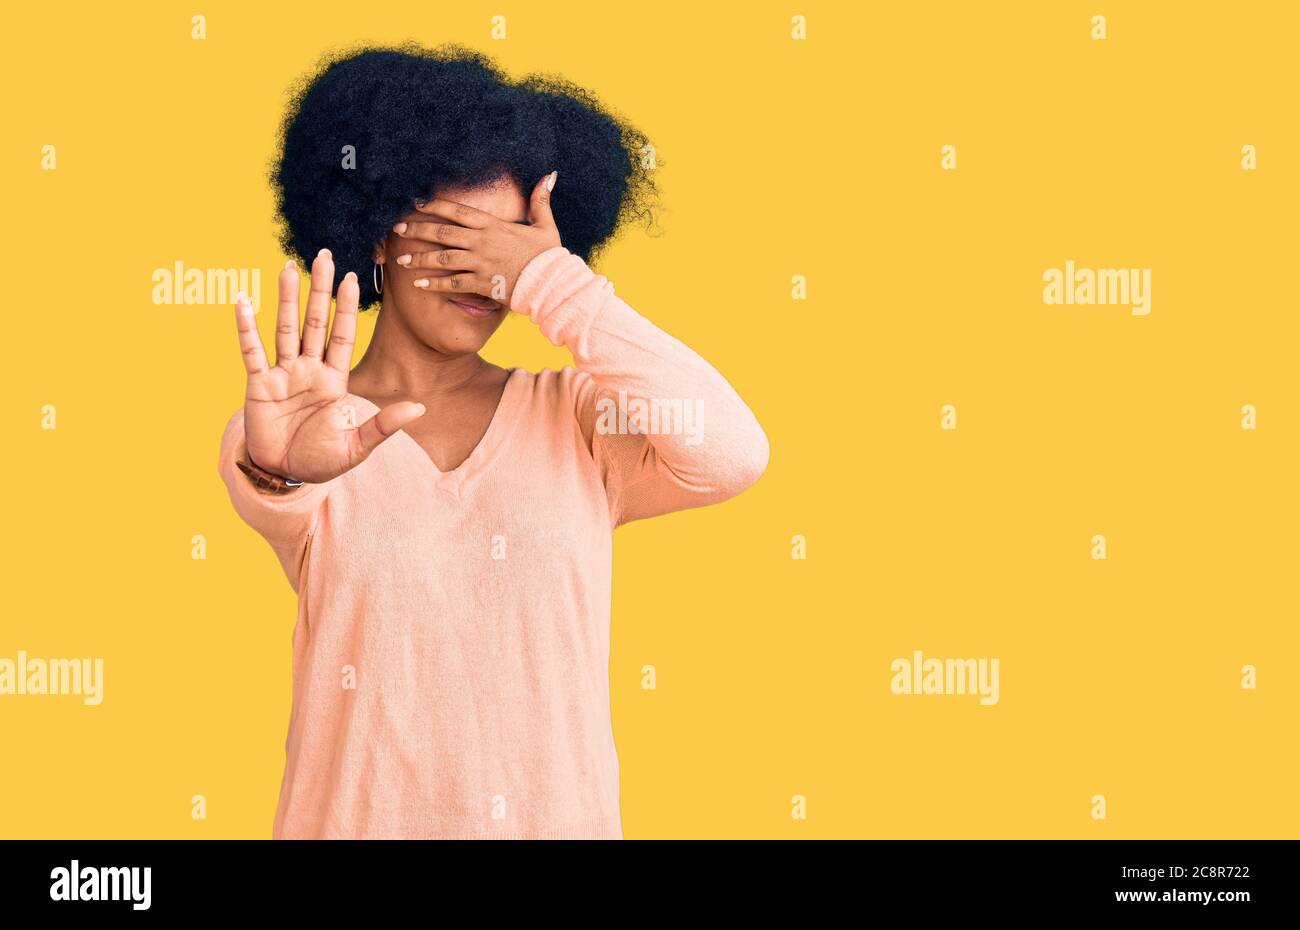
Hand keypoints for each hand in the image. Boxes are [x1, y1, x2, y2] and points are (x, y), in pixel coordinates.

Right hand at [233, 250, 424, 483]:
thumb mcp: (357, 446)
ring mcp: (283, 374)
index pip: (343, 336)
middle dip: (320, 290)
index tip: (352, 278)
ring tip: (287, 267)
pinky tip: (244, 301)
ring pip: (285, 328)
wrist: (285, 474)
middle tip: (324, 256)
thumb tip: (420, 408)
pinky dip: (246, 327)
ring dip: (285, 299)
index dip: (347, 308)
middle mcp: (309, 370)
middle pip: (316, 322)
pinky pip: (252, 351)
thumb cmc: (322, 460)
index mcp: (335, 380)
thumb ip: (384, 425)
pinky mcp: (259, 385)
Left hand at [393, 171, 561, 308]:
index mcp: (493, 225)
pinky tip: (418, 285)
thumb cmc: (548, 256)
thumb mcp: (546, 225)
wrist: (552, 283)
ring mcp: (480, 263)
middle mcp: (482, 242)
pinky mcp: (482, 284)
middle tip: (398, 229)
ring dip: (419, 259)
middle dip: (417, 230)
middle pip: (442, 233)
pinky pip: (452, 283)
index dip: (435, 206)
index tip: (417, 204)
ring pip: (442, 258)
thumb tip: (550, 175)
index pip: (457, 211)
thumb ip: (541, 201)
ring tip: (402, 261)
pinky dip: (434, 284)